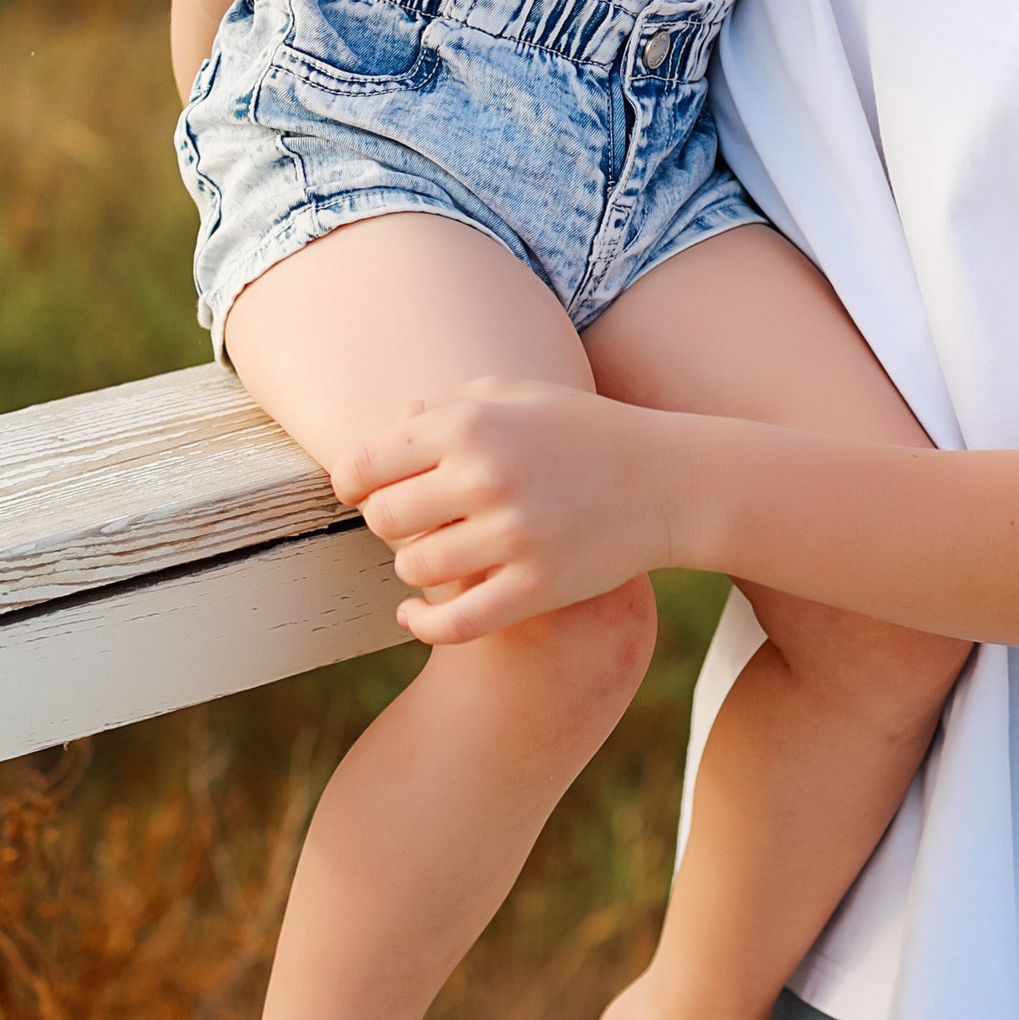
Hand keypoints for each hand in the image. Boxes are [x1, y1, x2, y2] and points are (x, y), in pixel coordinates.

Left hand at [335, 380, 686, 643]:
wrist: (668, 480)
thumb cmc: (580, 431)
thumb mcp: (515, 395)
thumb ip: (446, 405)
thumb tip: (387, 425)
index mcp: (470, 422)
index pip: (365, 463)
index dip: (351, 482)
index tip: (360, 492)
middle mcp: (487, 475)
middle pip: (384, 519)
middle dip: (387, 523)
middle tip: (410, 523)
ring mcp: (514, 534)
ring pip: (414, 570)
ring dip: (414, 568)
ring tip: (436, 556)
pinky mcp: (537, 586)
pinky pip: (453, 624)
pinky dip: (422, 624)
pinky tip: (414, 614)